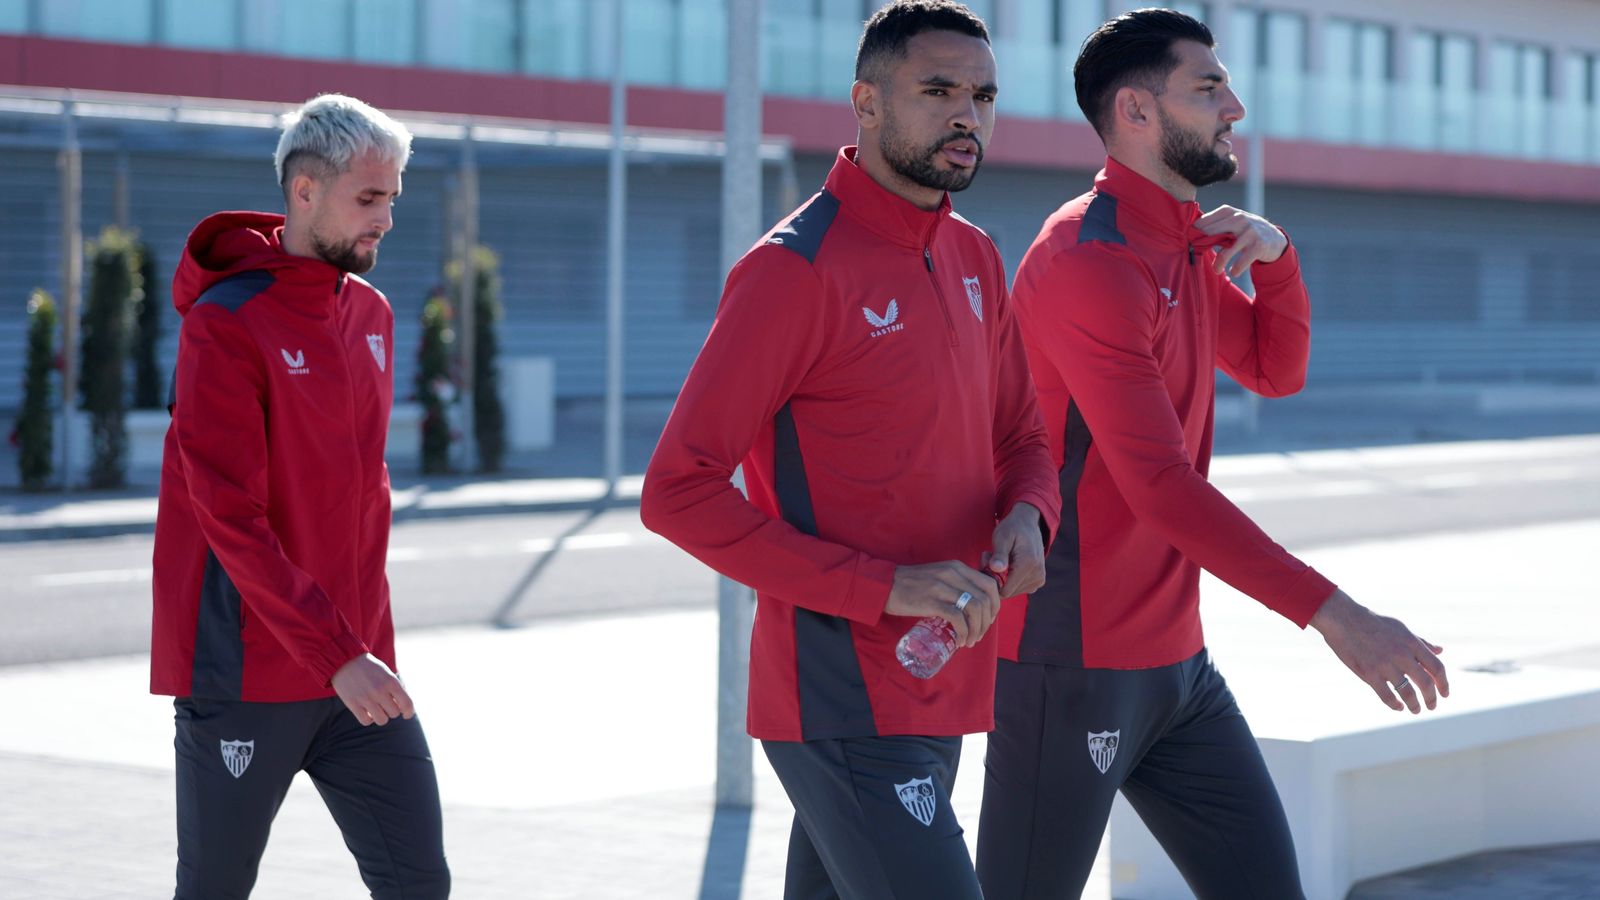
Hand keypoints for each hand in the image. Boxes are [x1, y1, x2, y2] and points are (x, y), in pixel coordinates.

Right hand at [331, 653, 414, 725]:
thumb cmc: (370, 668)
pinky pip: (366, 721)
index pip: (407, 704)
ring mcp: (366, 698)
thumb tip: (404, 706)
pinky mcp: (353, 704)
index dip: (409, 712)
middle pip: (394, 713)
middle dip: (392, 710)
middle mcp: (380, 691)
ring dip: (381, 717)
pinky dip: (368, 719)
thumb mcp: (387, 673)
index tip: (406, 714)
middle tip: (385, 705)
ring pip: (382, 720)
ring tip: (376, 709)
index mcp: (391, 681)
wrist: (345, 660)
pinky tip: (366, 712)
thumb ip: (396, 688)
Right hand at [886, 560, 1002, 648]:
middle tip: (980, 633)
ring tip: (971, 640)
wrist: (884, 585)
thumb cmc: (912, 583)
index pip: (989, 584)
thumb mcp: (939, 575)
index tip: (988, 619)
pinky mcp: (932, 602)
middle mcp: (953, 574)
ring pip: (975, 609)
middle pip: (985, 599)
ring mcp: (942, 587)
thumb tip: (974, 603)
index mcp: (957, 567)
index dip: (995, 605)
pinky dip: (964, 632)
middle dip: (988, 621)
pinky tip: (960, 640)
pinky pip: (958, 618)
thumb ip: (956, 583)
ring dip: (977, 629)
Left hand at [988, 502, 1044, 597]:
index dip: (992, 580)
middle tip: (991, 557)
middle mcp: (1037, 575)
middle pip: (1008, 591)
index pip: (1005, 591)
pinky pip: (1019, 588)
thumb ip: (999, 554)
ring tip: (1000, 559)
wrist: (1027, 522)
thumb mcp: (1002, 537)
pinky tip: (1008, 564)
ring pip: (1013, 591)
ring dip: (1003, 578)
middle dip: (997, 578)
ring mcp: (1039, 579)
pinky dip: (1011, 579)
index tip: (987, 562)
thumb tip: (996, 568)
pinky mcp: (1038, 580)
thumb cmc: (1012, 528)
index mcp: (1028, 564)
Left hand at [1193, 205, 1287, 277]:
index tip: (1188, 243)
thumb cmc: (1245, 231)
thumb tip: (1190, 233)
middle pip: (1211, 235)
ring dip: (1218, 264)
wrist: (1274, 238)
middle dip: (1201, 247)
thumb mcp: (1231, 222)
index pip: (1204, 222)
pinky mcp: (1258, 246)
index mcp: (1228, 212)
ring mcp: (1249, 232)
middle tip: (1196, 256)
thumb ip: (1214, 225)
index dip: (1194, 234)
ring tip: (1216, 270)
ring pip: (1226, 253)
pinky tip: (1234, 271)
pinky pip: (1240, 263)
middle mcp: (1239, 219)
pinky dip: (1236, 270)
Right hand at [1310, 590, 1448, 713]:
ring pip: (1407, 693)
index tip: (1444, 693)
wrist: (1343, 618)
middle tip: (1431, 706)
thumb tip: (1440, 651)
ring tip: (1415, 710)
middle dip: (1431, 699)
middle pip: (1426, 684)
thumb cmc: (1372, 622)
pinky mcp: (1369, 674)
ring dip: (1414, 705)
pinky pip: (1387, 696)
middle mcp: (1401, 655)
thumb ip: (1420, 642)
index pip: (1437, 667)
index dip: (1444, 683)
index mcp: (1411, 643)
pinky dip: (1395, 704)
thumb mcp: (1400, 628)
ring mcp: (1385, 665)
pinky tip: (1398, 706)